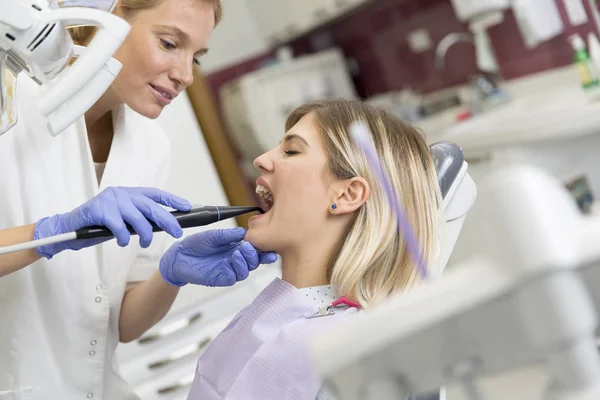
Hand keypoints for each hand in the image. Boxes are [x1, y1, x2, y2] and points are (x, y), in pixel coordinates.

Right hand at [35, 187, 190, 258]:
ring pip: (138, 218)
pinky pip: (120, 227)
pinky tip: (123, 242)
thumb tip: (163, 225)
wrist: (68, 228)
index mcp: (128, 193)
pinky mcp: (99, 210)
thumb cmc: (98, 225)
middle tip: (177, 232)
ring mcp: (110, 200)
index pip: (155, 194)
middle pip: (151, 206)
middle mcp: (121, 193)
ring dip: (145, 234)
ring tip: (145, 243)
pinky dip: (124, 237)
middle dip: (168, 220)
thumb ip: (139, 218)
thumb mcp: (122, 219)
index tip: (187, 207)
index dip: (172, 200)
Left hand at [159, 228, 277, 286]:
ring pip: (246, 271)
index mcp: (237, 247)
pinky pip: (234, 278)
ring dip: (246, 262)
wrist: (179, 256)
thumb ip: (229, 235)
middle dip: (255, 255)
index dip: (264, 250)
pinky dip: (235, 270)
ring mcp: (229, 270)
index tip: (270, 247)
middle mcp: (235, 260)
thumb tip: (245, 232)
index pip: (255, 250)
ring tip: (238, 252)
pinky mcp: (221, 278)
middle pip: (254, 262)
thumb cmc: (196, 244)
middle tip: (248, 246)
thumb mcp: (214, 235)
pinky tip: (230, 261)